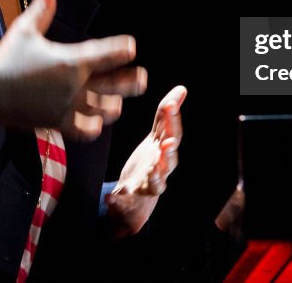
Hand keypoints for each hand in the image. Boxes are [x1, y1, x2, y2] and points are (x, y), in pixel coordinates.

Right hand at [0, 0, 146, 142]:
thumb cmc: (6, 59)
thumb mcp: (25, 29)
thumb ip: (43, 5)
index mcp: (72, 60)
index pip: (110, 54)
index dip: (123, 49)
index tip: (130, 47)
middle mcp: (75, 86)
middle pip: (116, 85)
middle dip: (132, 81)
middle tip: (143, 79)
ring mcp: (68, 108)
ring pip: (103, 110)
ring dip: (112, 106)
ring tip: (116, 104)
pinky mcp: (58, 125)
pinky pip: (85, 131)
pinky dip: (93, 128)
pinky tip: (95, 123)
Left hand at [106, 85, 186, 237]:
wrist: (136, 200)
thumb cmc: (150, 163)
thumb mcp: (156, 138)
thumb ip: (165, 115)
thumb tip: (182, 88)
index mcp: (164, 153)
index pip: (172, 134)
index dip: (173, 120)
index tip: (170, 104)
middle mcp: (161, 170)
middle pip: (169, 161)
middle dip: (170, 152)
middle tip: (169, 143)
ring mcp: (146, 187)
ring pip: (156, 184)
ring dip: (155, 176)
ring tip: (152, 169)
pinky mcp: (130, 200)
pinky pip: (124, 202)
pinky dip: (117, 201)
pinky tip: (109, 197)